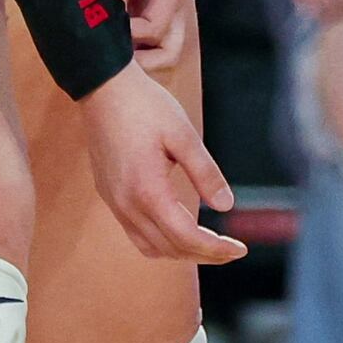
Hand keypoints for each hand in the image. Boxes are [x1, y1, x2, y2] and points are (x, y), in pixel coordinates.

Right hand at [80, 63, 243, 263]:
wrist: (102, 88)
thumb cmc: (144, 106)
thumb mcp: (183, 135)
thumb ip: (205, 173)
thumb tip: (226, 205)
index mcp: (148, 191)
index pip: (187, 237)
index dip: (216, 249)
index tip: (240, 249)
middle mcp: (127, 205)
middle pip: (170, 249)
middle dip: (205, 255)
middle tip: (232, 250)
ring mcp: (114, 202)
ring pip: (150, 247)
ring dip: (181, 252)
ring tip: (208, 244)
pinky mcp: (109, 195)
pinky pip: (135, 233)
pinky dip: (161, 241)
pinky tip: (177, 228)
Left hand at [106, 0, 208, 69]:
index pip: (154, 29)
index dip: (128, 34)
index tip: (104, 23)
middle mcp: (174, 4)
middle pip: (168, 51)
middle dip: (142, 61)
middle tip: (111, 52)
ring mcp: (166, 5)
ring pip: (161, 46)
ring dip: (139, 52)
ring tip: (110, 40)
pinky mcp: (155, 1)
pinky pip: (148, 30)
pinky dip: (131, 35)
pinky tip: (107, 22)